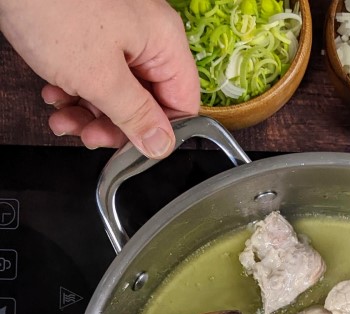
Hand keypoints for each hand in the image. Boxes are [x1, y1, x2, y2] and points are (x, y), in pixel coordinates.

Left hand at [0, 0, 199, 157]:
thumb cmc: (53, 8)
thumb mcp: (99, 77)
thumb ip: (135, 116)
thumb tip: (161, 145)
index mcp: (163, 42)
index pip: (182, 103)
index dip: (160, 133)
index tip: (133, 149)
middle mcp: (147, 35)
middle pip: (147, 100)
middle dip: (114, 125)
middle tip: (88, 136)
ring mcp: (118, 31)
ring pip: (117, 90)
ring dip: (88, 113)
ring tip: (62, 119)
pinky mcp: (90, 29)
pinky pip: (94, 72)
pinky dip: (75, 90)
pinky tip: (54, 95)